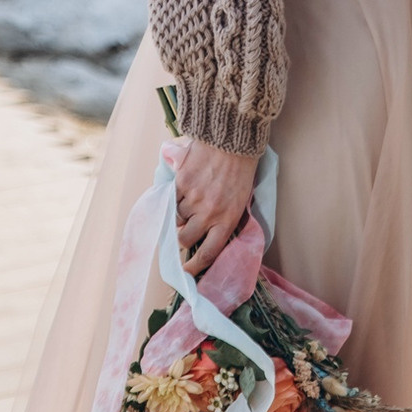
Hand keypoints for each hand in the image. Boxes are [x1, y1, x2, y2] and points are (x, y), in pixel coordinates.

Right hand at [174, 138, 258, 276]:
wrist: (231, 140)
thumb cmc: (240, 170)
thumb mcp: (239, 200)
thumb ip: (223, 219)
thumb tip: (205, 235)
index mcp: (227, 220)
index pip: (208, 253)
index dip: (195, 266)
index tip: (187, 271)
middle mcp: (209, 213)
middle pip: (185, 238)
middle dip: (183, 236)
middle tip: (186, 228)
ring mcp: (193, 198)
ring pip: (176, 218)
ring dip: (180, 213)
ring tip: (192, 197)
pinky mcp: (181, 183)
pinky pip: (171, 199)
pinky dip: (175, 197)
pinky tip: (187, 186)